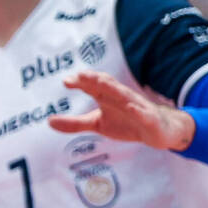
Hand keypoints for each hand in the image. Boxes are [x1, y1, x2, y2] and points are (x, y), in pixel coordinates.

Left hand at [49, 70, 195, 150]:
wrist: (159, 132)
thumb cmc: (126, 123)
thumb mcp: (97, 124)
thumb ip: (74, 123)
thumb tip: (48, 121)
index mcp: (108, 97)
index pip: (93, 86)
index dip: (81, 83)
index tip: (66, 81)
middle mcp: (121, 98)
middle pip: (108, 85)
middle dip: (95, 79)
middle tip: (81, 75)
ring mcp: (137, 107)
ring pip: (125, 95)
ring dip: (113, 88)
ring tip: (101, 82)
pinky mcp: (149, 119)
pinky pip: (144, 113)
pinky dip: (137, 109)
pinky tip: (130, 106)